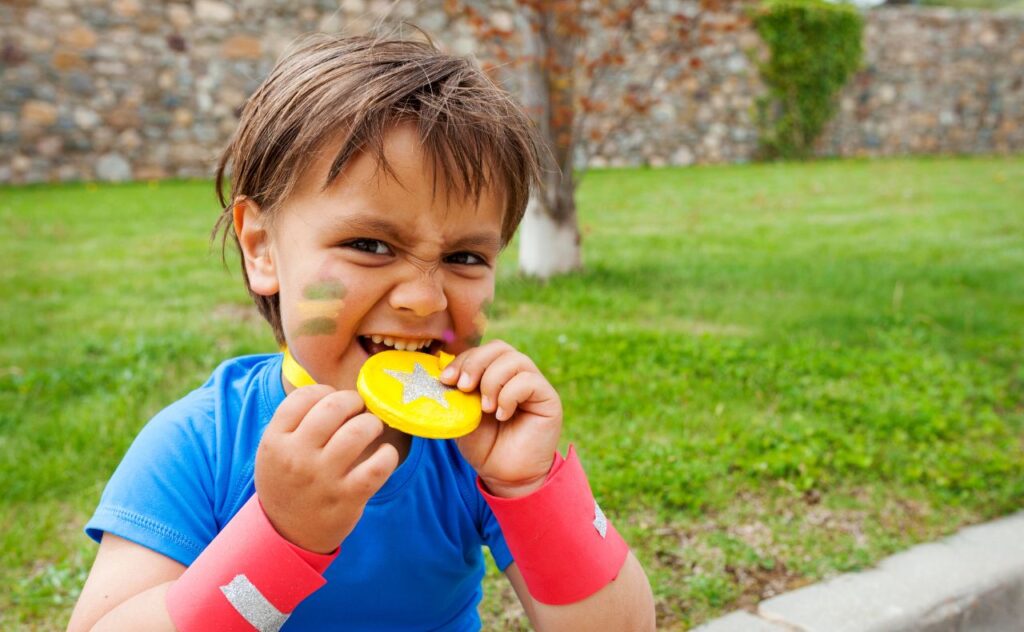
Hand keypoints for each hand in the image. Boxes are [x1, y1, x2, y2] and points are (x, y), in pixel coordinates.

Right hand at [255, 386, 398, 552]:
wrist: (287, 534)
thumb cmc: (287, 481)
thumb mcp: (274, 450)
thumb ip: (295, 421)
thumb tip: (334, 389)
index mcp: (275, 441)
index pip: (303, 397)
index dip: (324, 391)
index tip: (332, 399)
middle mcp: (297, 458)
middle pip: (333, 407)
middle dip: (353, 401)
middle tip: (359, 409)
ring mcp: (323, 478)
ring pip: (359, 431)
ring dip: (372, 423)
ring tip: (372, 428)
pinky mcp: (348, 498)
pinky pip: (379, 465)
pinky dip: (388, 455)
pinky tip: (385, 454)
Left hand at [442, 340, 562, 497]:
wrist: (505, 476)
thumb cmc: (485, 446)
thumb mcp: (462, 416)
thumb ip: (457, 393)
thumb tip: (441, 374)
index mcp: (495, 374)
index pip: (481, 351)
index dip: (463, 359)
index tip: (446, 379)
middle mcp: (516, 375)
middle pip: (499, 347)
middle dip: (475, 363)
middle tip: (463, 387)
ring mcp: (534, 384)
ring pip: (515, 359)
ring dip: (492, 381)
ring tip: (485, 408)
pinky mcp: (548, 398)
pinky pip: (529, 381)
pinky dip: (509, 395)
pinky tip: (502, 415)